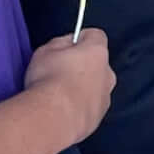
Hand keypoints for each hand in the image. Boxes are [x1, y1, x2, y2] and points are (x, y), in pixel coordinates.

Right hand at [21, 26, 114, 146]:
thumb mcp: (46, 50)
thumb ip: (60, 44)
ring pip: (94, 87)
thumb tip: (64, 47)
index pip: (95, 36)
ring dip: (81, 87)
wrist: (54, 117)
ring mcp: (105, 97)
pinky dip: (79, 106)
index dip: (80, 39)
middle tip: (60, 71)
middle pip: (97, 64)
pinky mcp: (98, 117)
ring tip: (58, 94)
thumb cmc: (50, 82)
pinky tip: (63, 108)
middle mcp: (107, 74)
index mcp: (97, 52)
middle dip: (81, 65)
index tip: (68, 45)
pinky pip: (90, 106)